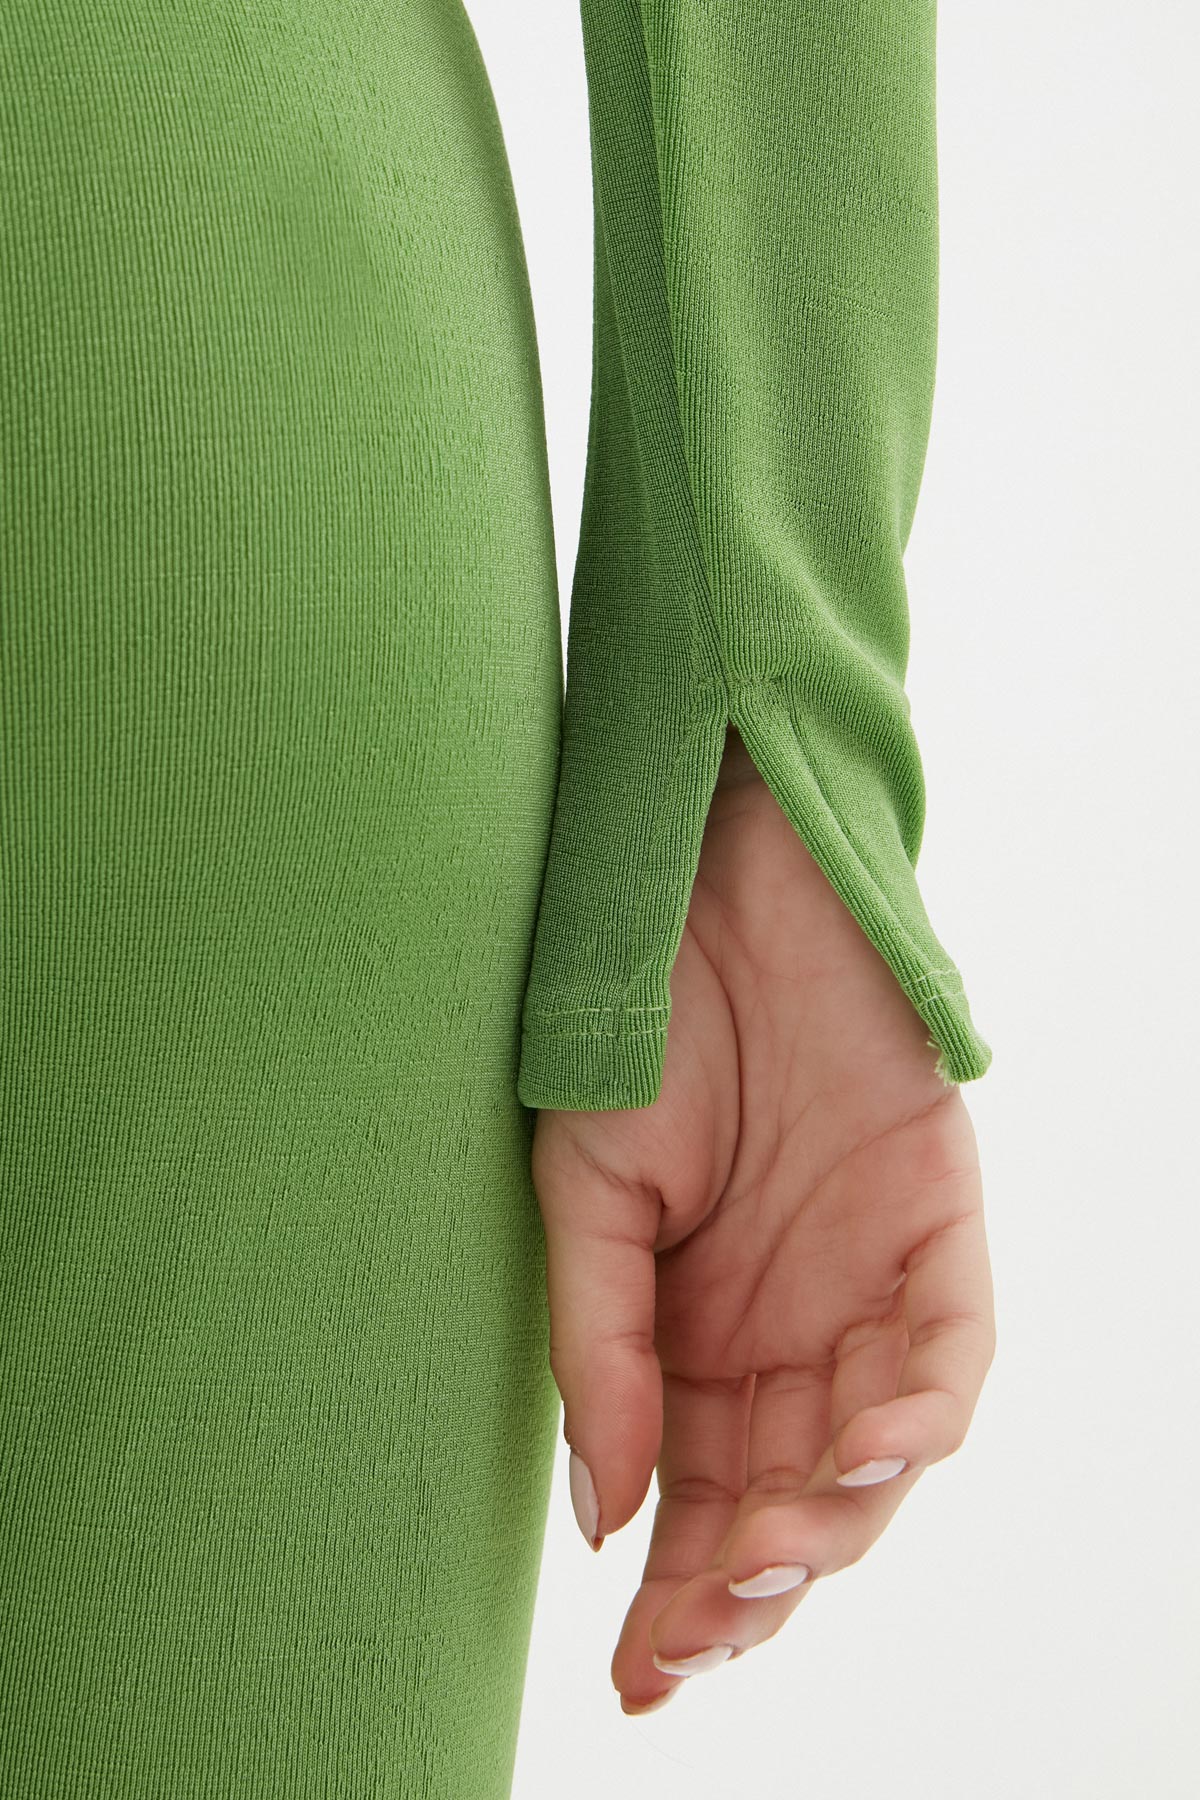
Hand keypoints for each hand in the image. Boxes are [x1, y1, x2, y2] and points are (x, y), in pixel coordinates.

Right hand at [530, 725, 994, 1713]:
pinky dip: (914, 1412)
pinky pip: (949, 1348)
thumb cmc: (632, 1036)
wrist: (703, 887)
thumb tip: (607, 1516)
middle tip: (692, 1649)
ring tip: (762, 1570)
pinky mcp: (937, 1224)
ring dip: (828, 1524)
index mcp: (695, 1335)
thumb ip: (606, 1352)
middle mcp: (790, 1328)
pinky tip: (854, 1455)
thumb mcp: (587, 1203)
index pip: (696, 1498)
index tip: (634, 1675)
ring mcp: (868, 1282)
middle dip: (746, 1589)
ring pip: (875, 1455)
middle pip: (788, 1501)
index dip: (674, 1594)